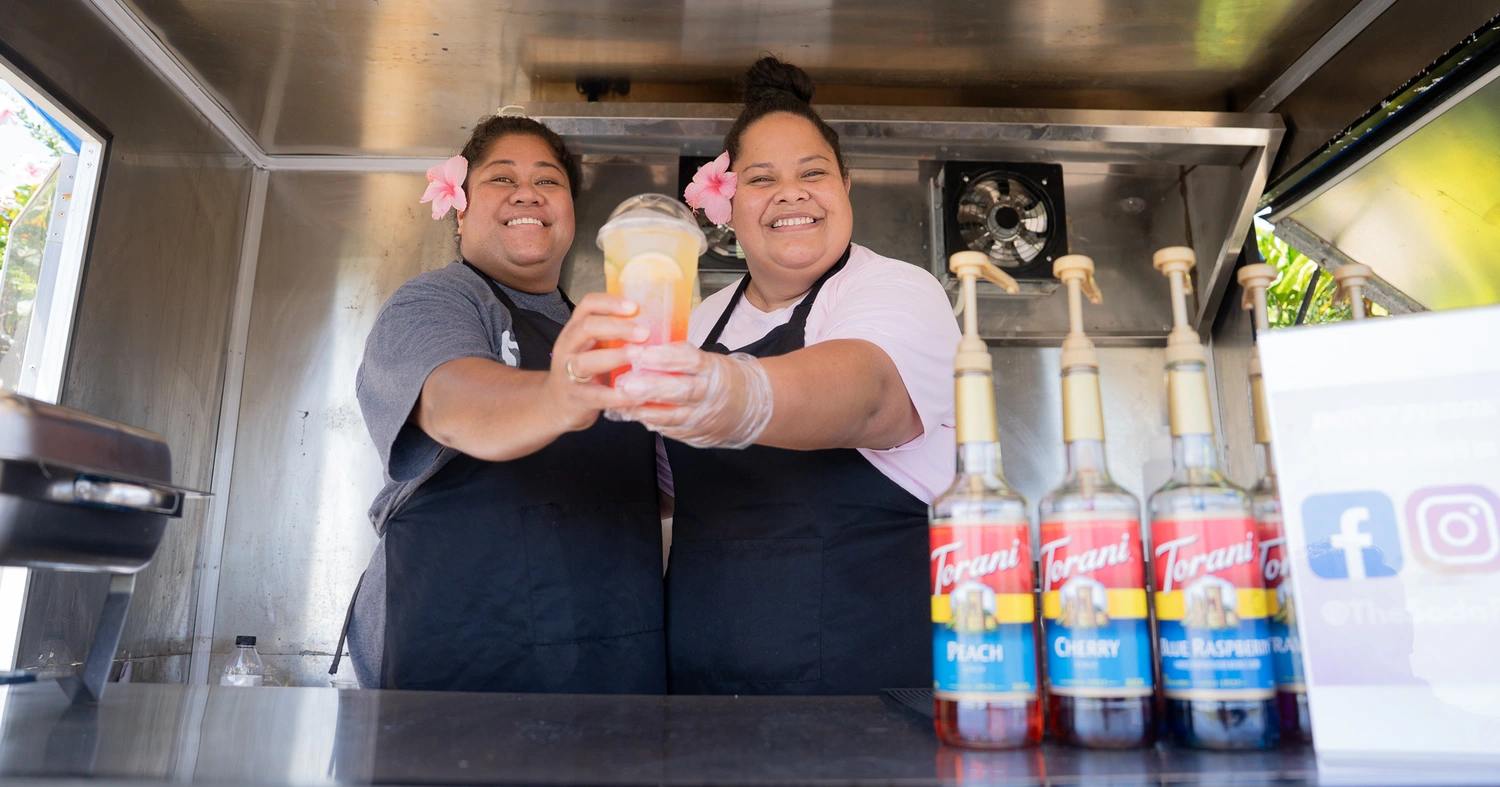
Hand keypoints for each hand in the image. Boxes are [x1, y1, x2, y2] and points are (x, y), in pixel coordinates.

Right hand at [543, 293, 649, 432]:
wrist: (558, 406)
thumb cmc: (586, 372)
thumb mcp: (594, 347)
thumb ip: (615, 335)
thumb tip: (655, 322)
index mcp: (575, 330)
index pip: (587, 306)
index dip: (610, 302)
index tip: (635, 306)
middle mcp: (568, 347)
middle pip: (587, 328)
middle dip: (617, 327)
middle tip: (645, 332)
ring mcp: (568, 373)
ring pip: (586, 361)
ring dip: (615, 357)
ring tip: (639, 356)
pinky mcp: (576, 398)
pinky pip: (596, 396)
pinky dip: (618, 395)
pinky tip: (638, 395)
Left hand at [610, 343, 773, 448]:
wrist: (750, 406)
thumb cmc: (723, 377)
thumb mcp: (710, 361)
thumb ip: (683, 358)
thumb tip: (648, 347)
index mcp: (714, 370)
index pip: (691, 361)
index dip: (666, 358)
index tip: (643, 354)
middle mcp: (711, 395)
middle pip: (681, 391)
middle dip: (652, 388)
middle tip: (627, 384)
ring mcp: (705, 417)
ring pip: (674, 416)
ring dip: (646, 410)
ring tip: (623, 403)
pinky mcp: (699, 434)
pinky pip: (673, 430)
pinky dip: (653, 423)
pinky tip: (636, 416)